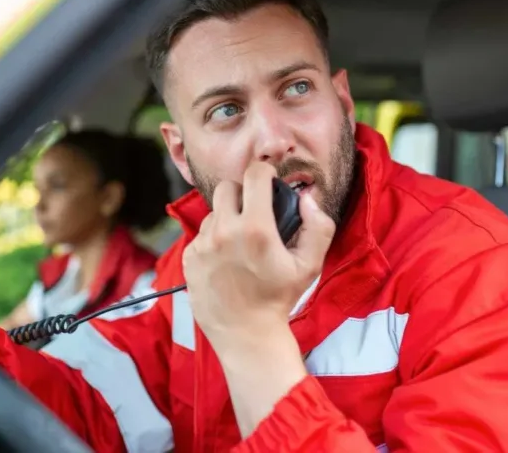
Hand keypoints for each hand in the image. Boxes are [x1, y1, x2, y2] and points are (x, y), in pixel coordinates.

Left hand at [182, 162, 336, 347]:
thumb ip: (318, 226)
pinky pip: (201, 235)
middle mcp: (224, 232)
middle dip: (242, 194)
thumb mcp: (310, 264)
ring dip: (227, 219)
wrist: (246, 333)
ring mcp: (202, 245)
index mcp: (255, 229)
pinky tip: (226, 260)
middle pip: (227, 188)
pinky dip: (213, 240)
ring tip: (241, 243)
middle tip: (254, 212)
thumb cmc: (280, 298)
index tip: (269, 183)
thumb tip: (307, 197)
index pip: (254, 175)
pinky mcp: (189, 258)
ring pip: (213, 213)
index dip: (265, 174)